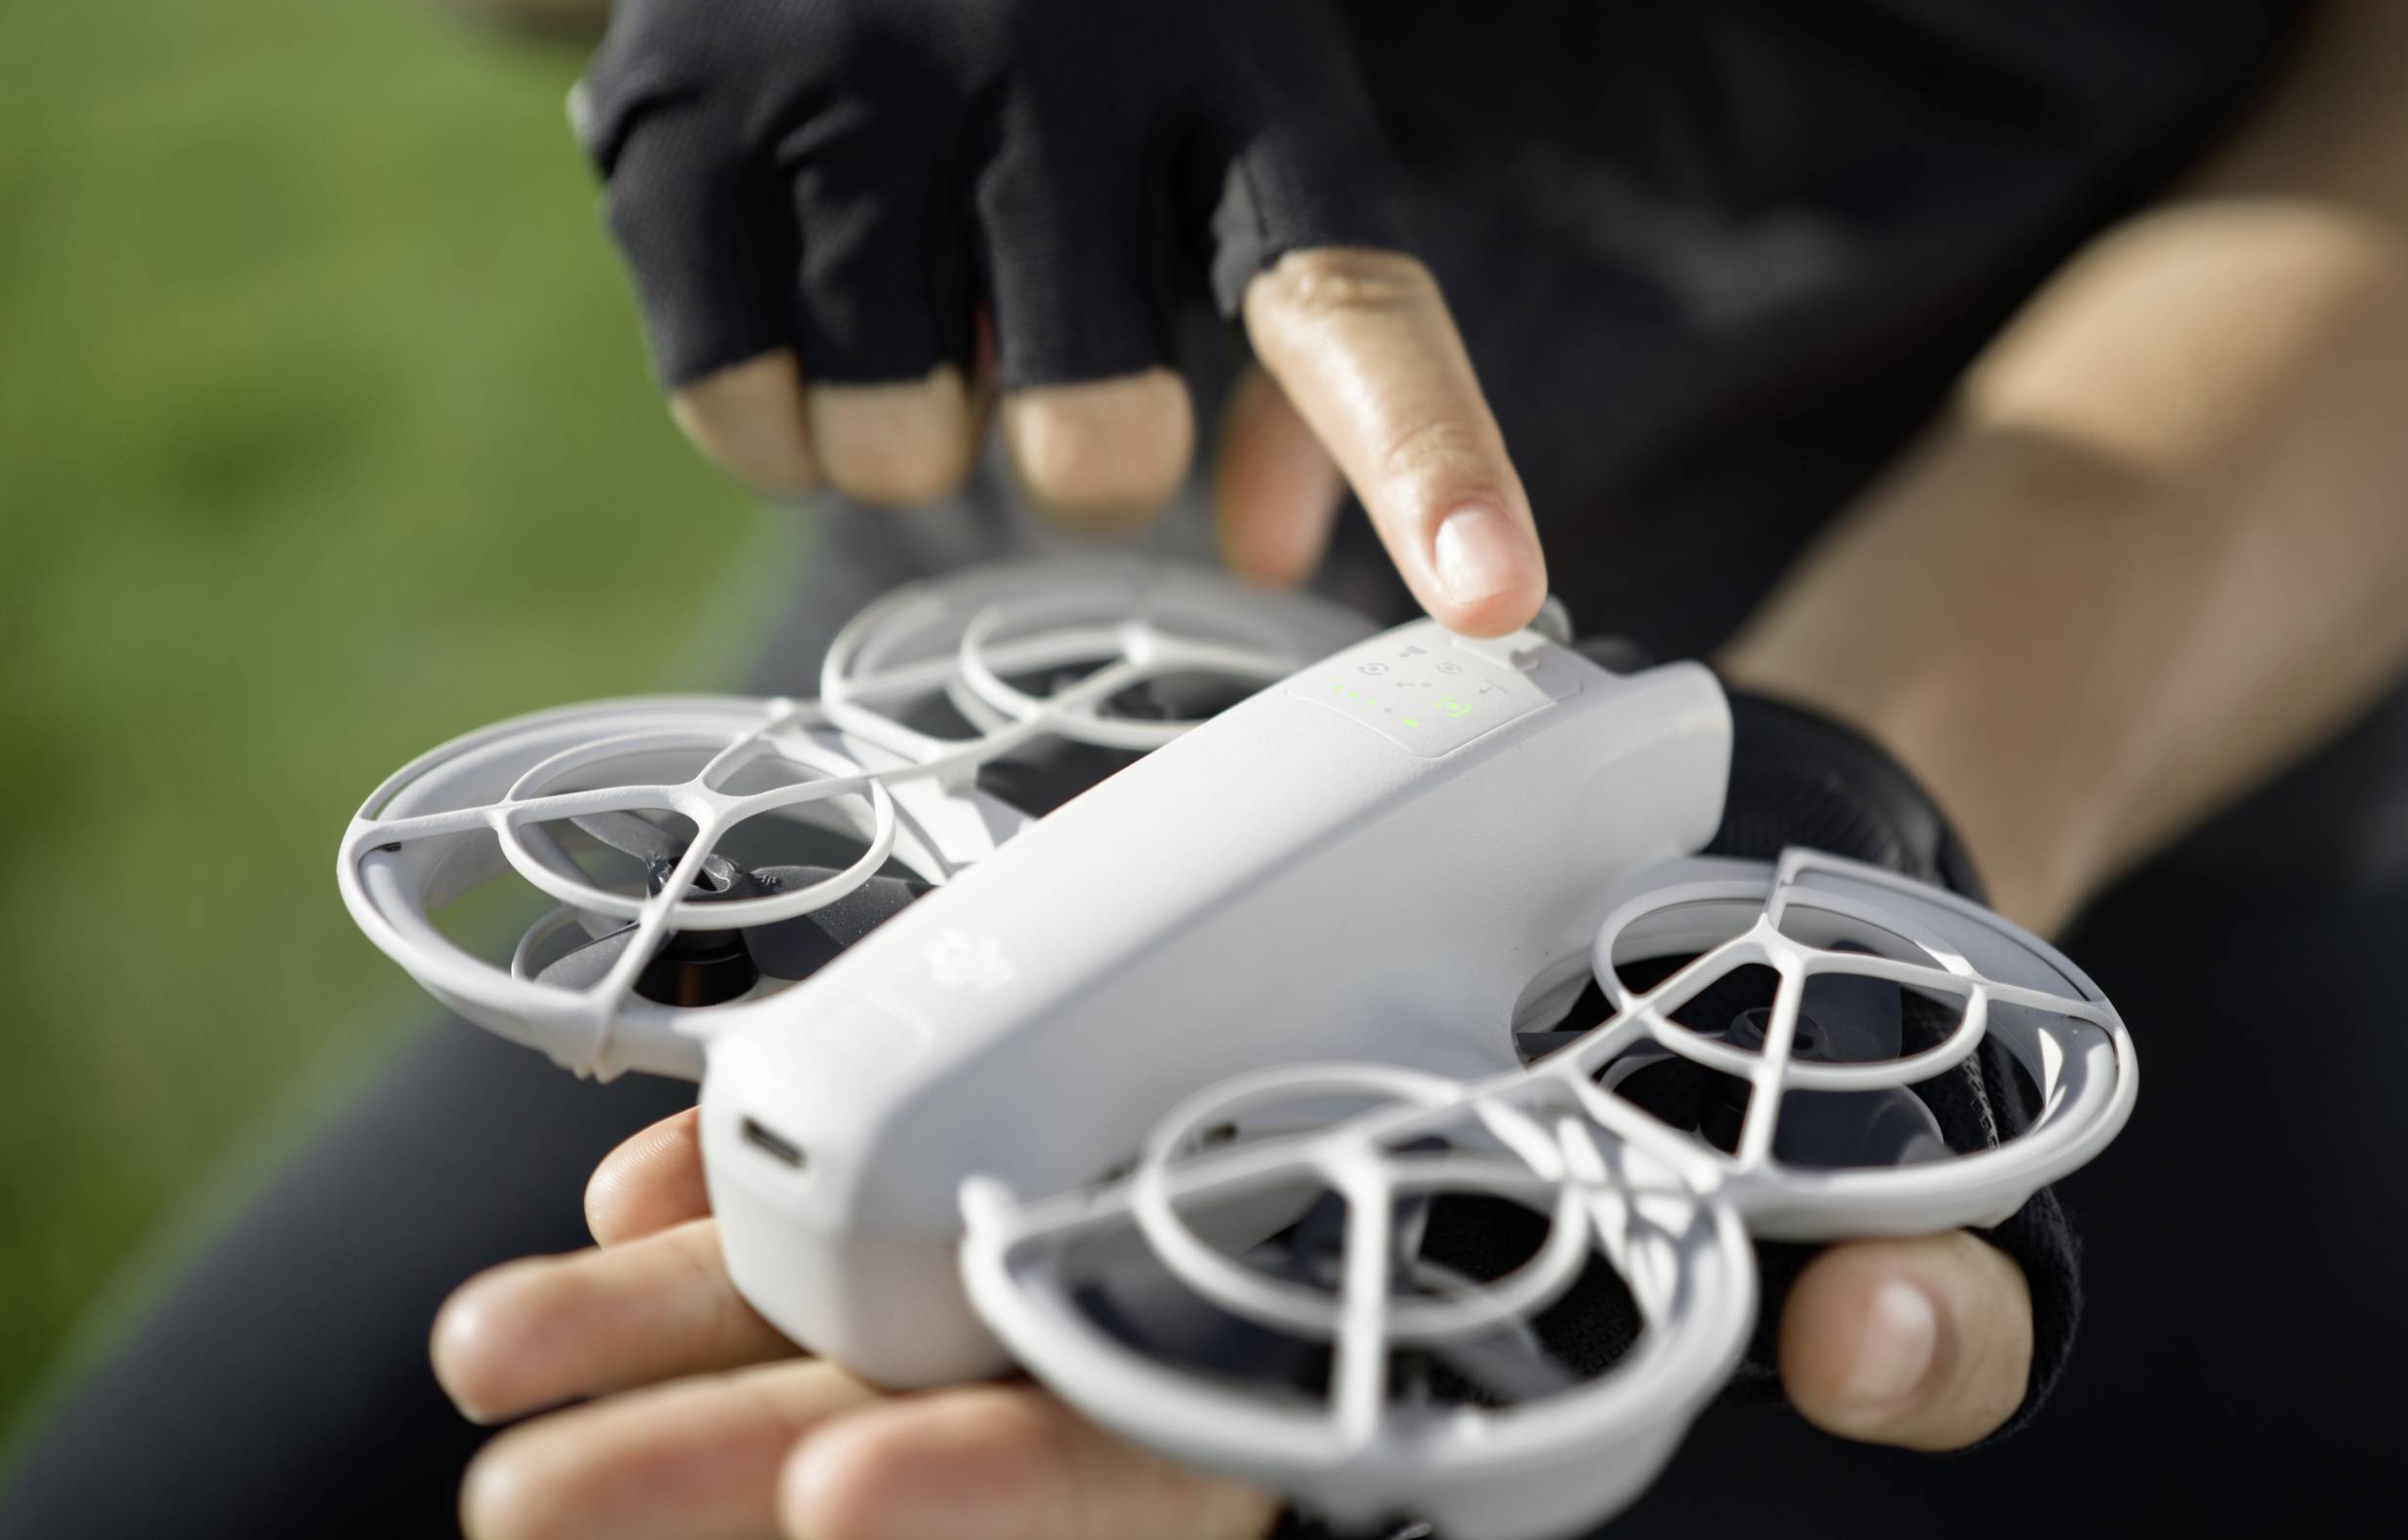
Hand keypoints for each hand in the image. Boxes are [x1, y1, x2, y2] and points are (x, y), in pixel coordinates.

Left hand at [432, 1111, 2034, 1539]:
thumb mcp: (1878, 1194)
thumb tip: (1891, 1347)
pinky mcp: (1113, 1087)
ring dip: (698, 1330)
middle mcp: (1244, 1303)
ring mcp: (1157, 1195)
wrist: (1686, 925)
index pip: (1206, 1475)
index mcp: (1409, 1372)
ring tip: (491, 1346)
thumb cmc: (1777, 1088)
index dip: (1038, 1497)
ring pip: (914, 1295)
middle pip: (987, 1415)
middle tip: (523, 1482)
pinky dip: (783, 1168)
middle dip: (754, 1464)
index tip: (850, 1492)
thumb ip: (1916, 1308)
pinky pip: (928, 1159)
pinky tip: (644, 1163)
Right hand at [578, 0, 1542, 633]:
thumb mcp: (1240, 108)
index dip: (1424, 459)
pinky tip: (807, 296)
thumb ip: (1299, 341)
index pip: (1346, 295)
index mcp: (1236, 60)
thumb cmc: (1091, 7)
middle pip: (1098, 439)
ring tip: (918, 284)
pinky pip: (739, 411)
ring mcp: (851, 72)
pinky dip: (782, 420)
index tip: (1493, 602)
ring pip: (899, 446)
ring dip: (918, 429)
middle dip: (1087, 459)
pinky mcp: (676, 115)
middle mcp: (1054, 48)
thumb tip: (1282, 559)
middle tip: (1056, 346)